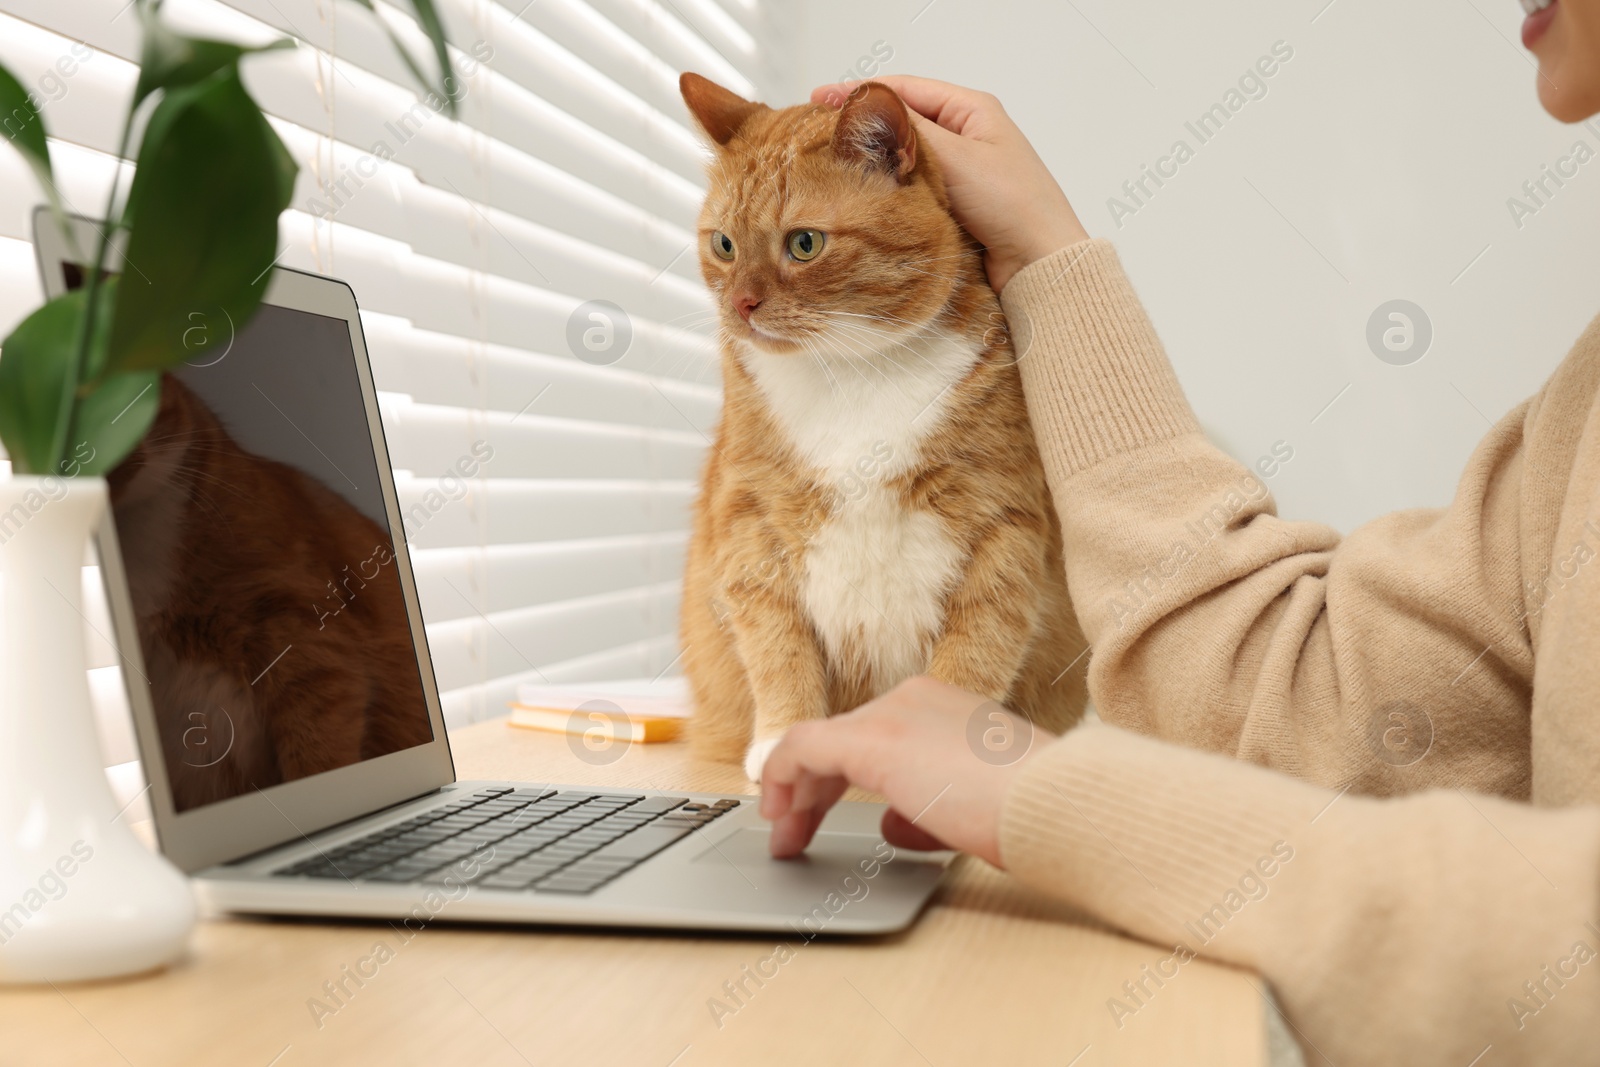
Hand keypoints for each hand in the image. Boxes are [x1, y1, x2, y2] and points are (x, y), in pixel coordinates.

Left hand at [758, 676, 1052, 864]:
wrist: (1055, 800)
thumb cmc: (1032, 810)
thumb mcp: (972, 806)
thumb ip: (926, 810)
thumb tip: (892, 825)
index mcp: (943, 707)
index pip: (875, 736)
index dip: (840, 780)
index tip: (823, 815)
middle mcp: (913, 697)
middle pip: (842, 741)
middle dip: (812, 792)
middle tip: (795, 834)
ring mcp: (891, 714)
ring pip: (817, 745)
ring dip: (794, 794)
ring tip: (785, 839)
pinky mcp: (872, 739)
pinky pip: (801, 749)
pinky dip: (780, 778)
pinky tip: (777, 815)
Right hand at [812, 75, 1089, 291]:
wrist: (1038, 265)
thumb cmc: (1011, 204)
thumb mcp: (957, 157)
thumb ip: (911, 131)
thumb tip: (868, 108)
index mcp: (971, 110)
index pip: (905, 89)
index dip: (860, 92)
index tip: (819, 100)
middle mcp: (964, 136)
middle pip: (902, 121)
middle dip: (862, 126)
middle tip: (818, 132)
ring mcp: (958, 171)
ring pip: (903, 157)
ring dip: (872, 160)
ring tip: (831, 162)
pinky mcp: (951, 204)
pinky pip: (910, 188)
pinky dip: (887, 188)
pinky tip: (862, 193)